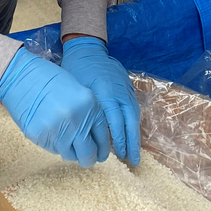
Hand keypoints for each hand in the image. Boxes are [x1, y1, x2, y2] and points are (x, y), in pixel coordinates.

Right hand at [0, 49, 107, 165]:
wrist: (21, 76)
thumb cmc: (50, 80)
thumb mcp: (78, 92)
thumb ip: (88, 114)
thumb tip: (93, 138)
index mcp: (90, 107)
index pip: (103, 138)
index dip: (102, 150)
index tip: (100, 155)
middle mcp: (77, 121)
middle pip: (88, 154)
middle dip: (88, 158)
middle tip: (85, 158)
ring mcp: (58, 131)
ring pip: (69, 154)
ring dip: (69, 150)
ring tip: (63, 138)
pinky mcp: (40, 137)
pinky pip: (52, 149)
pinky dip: (54, 145)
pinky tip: (49, 131)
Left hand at [61, 37, 140, 164]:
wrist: (88, 49)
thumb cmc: (75, 69)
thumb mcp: (76, 89)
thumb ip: (85, 110)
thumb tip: (86, 136)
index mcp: (105, 91)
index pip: (115, 119)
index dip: (118, 138)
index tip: (118, 155)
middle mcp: (119, 91)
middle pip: (129, 120)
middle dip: (131, 142)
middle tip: (132, 161)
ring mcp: (126, 89)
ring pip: (134, 116)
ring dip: (134, 136)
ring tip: (134, 154)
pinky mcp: (129, 88)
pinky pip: (133, 109)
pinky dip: (133, 125)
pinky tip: (131, 137)